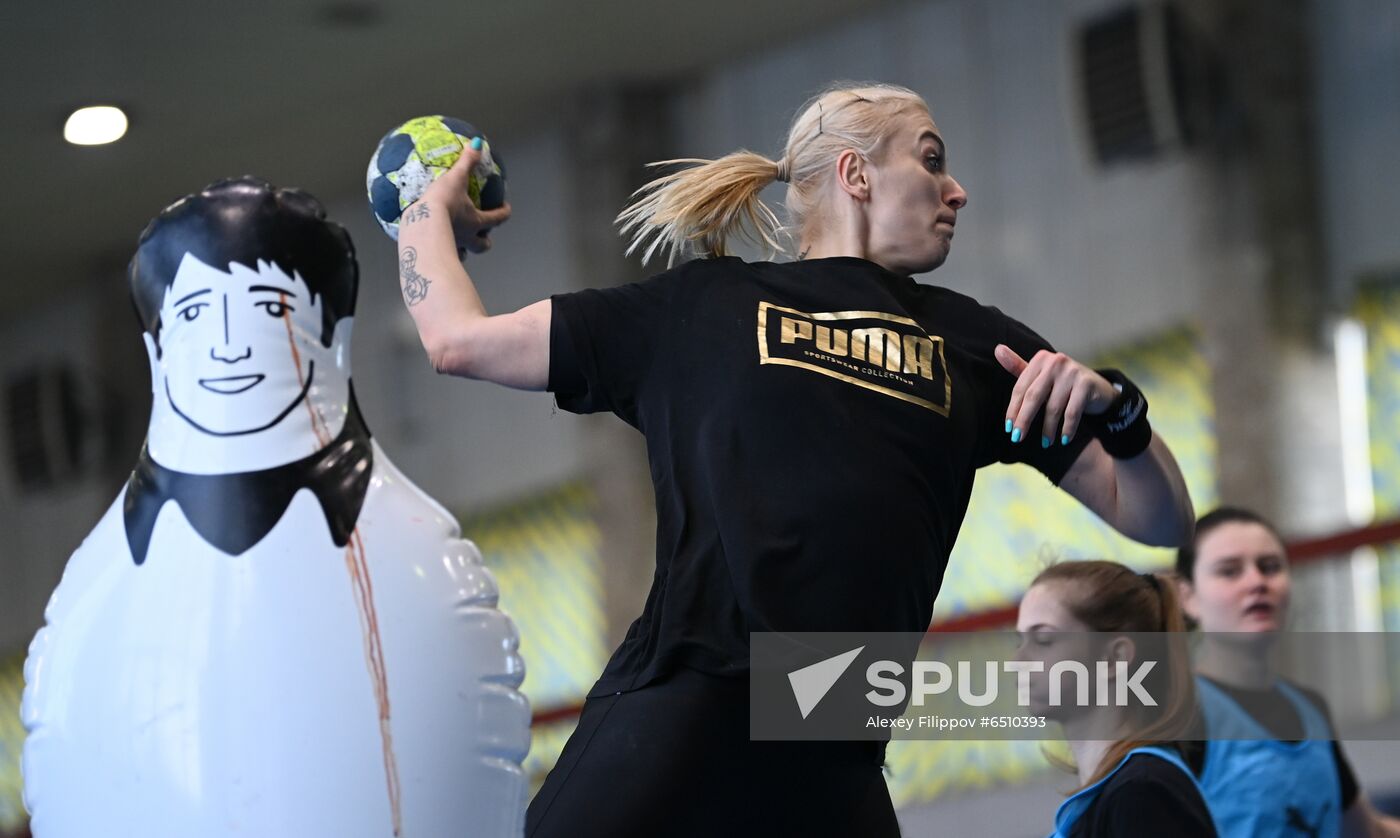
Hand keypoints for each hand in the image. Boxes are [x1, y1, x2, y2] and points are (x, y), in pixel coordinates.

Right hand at [414, 139, 511, 254]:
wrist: (421, 226)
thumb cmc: (443, 203)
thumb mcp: (455, 178)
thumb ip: (467, 161)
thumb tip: (478, 143)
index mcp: (476, 221)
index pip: (496, 218)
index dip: (504, 213)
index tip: (506, 208)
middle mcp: (467, 237)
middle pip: (483, 245)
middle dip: (485, 241)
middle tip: (484, 235)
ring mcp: (453, 247)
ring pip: (464, 254)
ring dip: (465, 250)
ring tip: (460, 245)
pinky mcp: (435, 252)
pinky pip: (440, 253)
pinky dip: (439, 250)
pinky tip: (431, 246)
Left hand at [994, 345, 1117, 446]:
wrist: (1097, 388)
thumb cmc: (1061, 384)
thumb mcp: (1041, 376)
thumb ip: (1019, 367)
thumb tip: (997, 349)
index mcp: (1040, 359)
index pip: (1021, 388)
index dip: (1013, 410)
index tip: (1008, 429)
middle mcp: (1055, 362)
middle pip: (1034, 397)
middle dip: (1024, 420)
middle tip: (1018, 438)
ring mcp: (1072, 372)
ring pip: (1053, 407)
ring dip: (1048, 429)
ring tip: (1045, 443)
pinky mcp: (1086, 384)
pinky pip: (1072, 412)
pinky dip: (1067, 428)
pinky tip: (1064, 440)